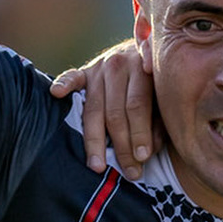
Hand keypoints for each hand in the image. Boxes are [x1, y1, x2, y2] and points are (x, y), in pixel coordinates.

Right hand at [49, 41, 162, 177]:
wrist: (150, 49)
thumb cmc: (161, 83)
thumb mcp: (166, 98)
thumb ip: (160, 119)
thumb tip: (147, 151)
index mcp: (143, 68)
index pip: (137, 106)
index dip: (139, 133)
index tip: (143, 158)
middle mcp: (119, 65)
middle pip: (115, 112)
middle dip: (122, 146)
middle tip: (129, 172)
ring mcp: (99, 67)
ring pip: (93, 109)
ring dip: (94, 140)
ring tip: (96, 165)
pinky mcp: (85, 71)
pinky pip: (72, 78)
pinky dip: (64, 84)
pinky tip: (56, 93)